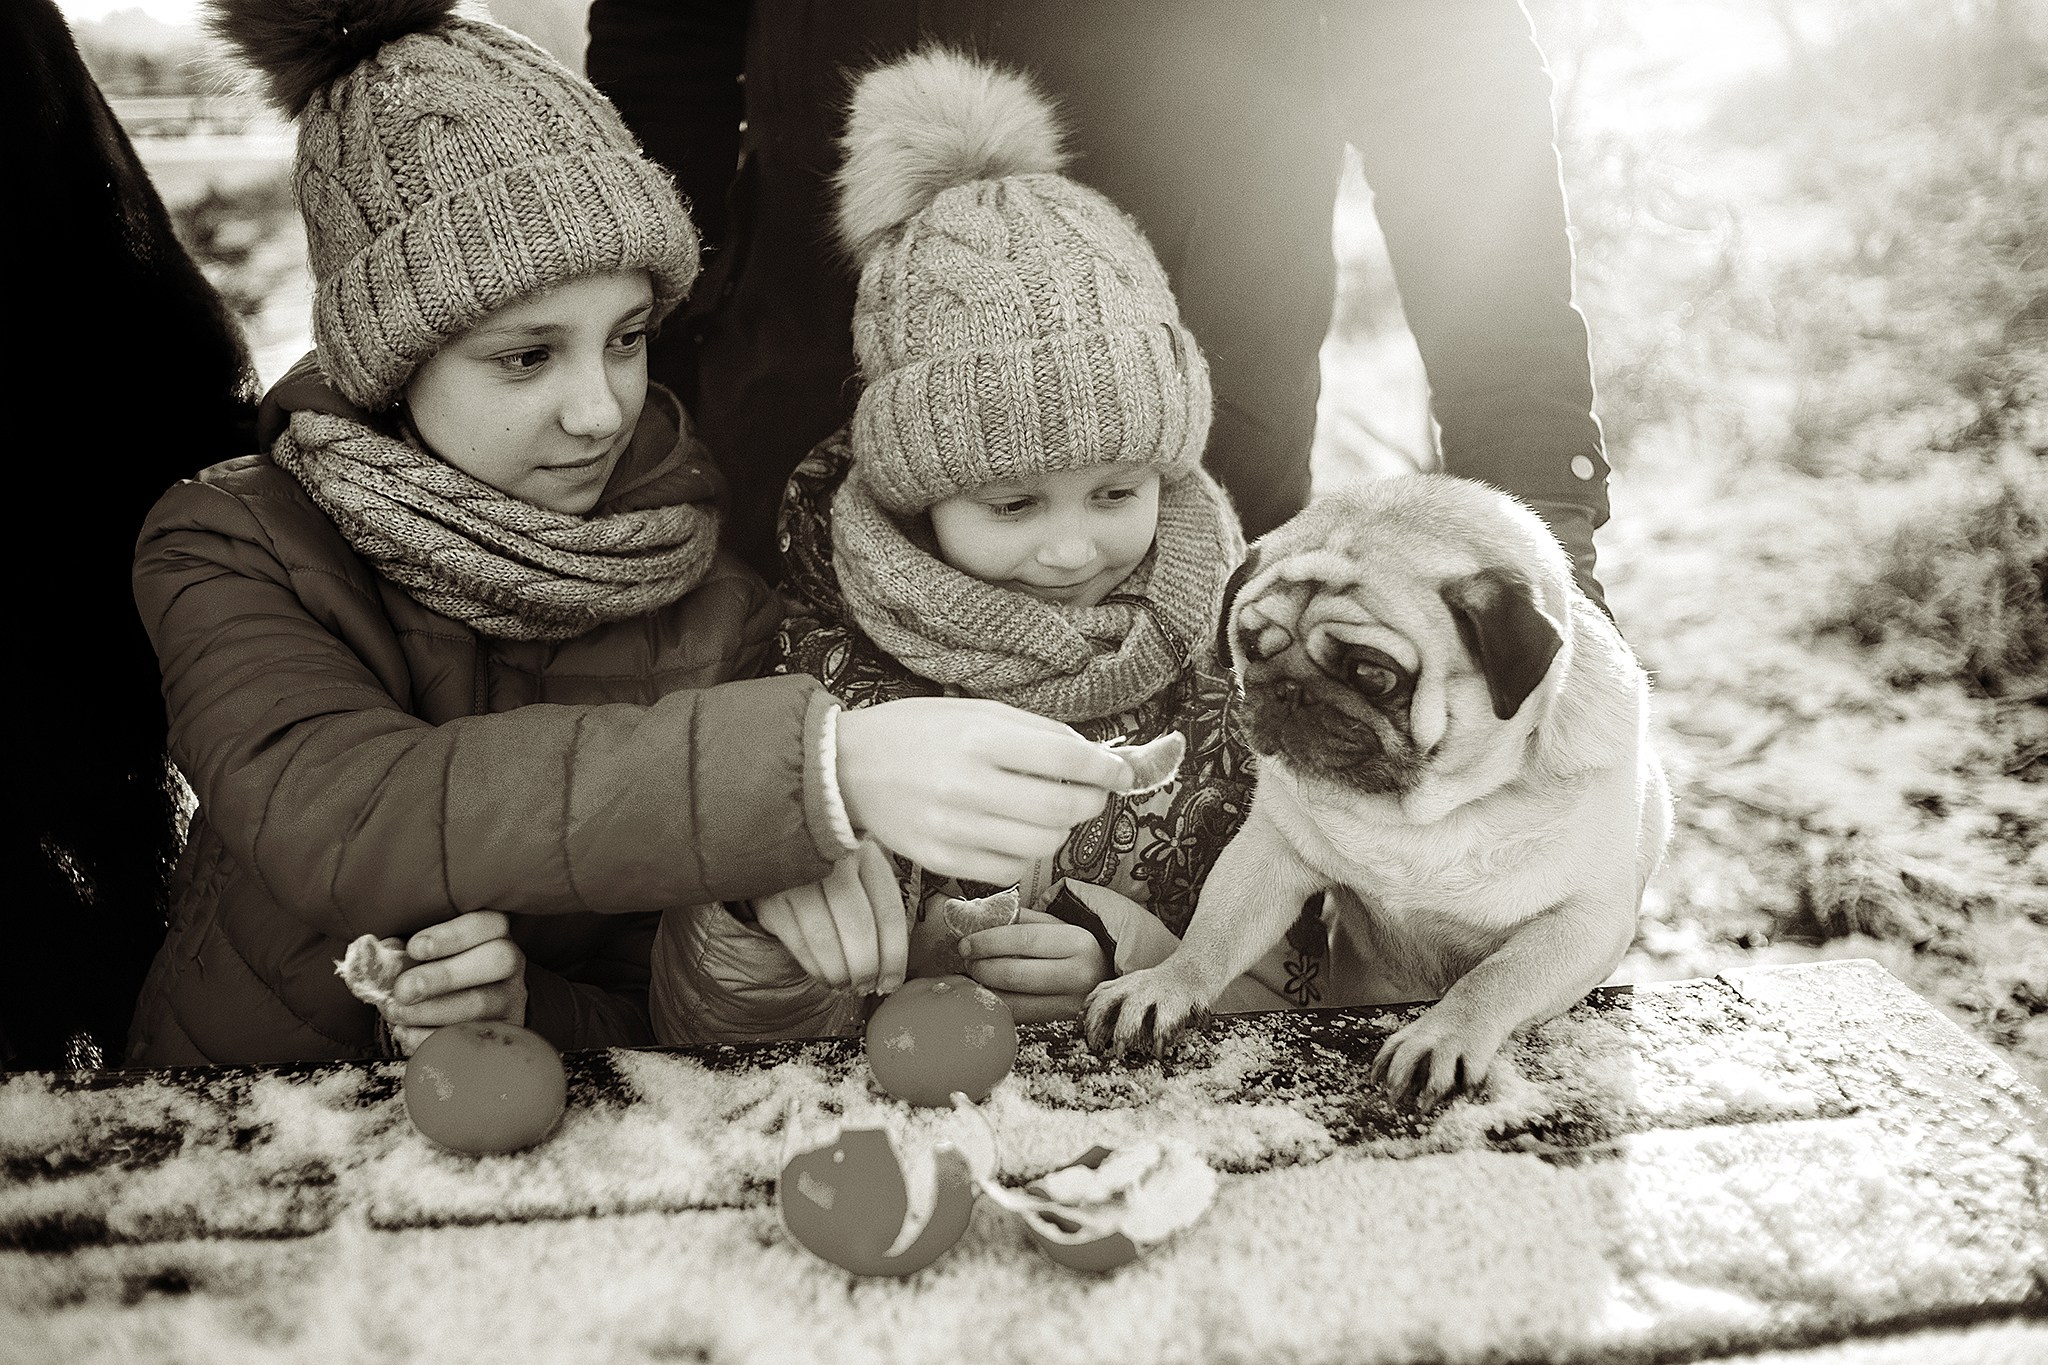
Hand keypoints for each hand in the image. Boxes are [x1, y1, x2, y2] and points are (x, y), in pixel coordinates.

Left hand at [383, 910, 526, 1054]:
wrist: (450, 1015)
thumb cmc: (433, 973)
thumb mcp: (421, 955)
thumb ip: (404, 951)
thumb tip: (383, 953)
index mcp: (492, 933)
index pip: (488, 923)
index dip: (452, 935)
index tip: (415, 948)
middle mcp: (510, 963)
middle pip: (498, 959)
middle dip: (445, 975)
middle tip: (404, 990)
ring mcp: (509, 999)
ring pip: (483, 1003)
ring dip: (432, 1010)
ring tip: (398, 1014)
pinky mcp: (501, 1032)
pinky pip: (472, 1037)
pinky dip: (431, 1038)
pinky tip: (406, 1033)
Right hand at [753, 838, 906, 994]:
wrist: (779, 854)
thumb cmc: (834, 874)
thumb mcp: (863, 877)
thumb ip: (880, 913)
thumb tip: (891, 973)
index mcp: (866, 854)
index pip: (888, 912)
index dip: (894, 956)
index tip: (892, 983)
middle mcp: (833, 860)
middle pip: (858, 926)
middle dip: (865, 968)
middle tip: (866, 987)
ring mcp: (799, 877)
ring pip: (825, 939)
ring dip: (838, 973)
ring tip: (845, 985)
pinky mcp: (771, 897)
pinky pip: (797, 943)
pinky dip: (814, 968)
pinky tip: (824, 976)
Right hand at [835, 699, 1132, 885]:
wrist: (848, 769)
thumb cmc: (918, 732)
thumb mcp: (976, 712)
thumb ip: (1036, 732)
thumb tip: (1094, 756)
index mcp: (979, 737)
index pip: (1066, 759)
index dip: (1106, 769)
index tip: (1121, 773)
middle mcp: (967, 785)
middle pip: (1061, 810)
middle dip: (1091, 802)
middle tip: (1091, 794)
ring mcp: (953, 829)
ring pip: (1042, 845)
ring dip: (1060, 829)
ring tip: (1046, 811)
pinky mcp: (942, 861)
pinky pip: (1010, 868)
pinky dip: (1025, 852)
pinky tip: (1012, 832)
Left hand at [959, 908, 1108, 1024]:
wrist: (1105, 976)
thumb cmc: (1074, 946)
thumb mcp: (1055, 924)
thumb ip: (1020, 919)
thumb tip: (979, 918)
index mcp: (1078, 942)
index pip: (1023, 940)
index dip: (988, 942)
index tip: (965, 943)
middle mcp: (1078, 975)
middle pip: (1015, 975)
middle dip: (981, 967)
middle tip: (967, 960)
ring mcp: (1071, 1005)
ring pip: (1014, 1002)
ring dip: (985, 989)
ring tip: (976, 975)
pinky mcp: (1061, 1023)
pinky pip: (1020, 1017)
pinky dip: (999, 1004)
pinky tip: (991, 991)